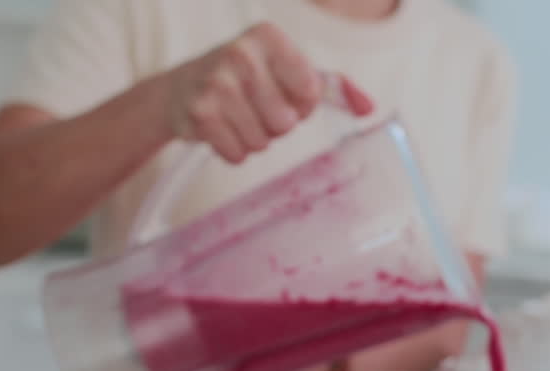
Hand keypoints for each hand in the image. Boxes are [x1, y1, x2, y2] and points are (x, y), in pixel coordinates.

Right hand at [161, 21, 373, 162]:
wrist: (181, 88)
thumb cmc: (246, 81)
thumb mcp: (286, 71)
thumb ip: (332, 88)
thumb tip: (368, 107)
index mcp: (268, 37)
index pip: (310, 92)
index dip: (301, 106)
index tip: (283, 95)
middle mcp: (240, 53)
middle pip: (285, 122)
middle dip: (275, 126)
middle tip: (256, 110)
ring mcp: (215, 83)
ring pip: (262, 141)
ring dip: (254, 139)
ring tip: (237, 118)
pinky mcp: (199, 113)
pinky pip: (237, 154)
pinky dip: (233, 151)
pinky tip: (222, 130)